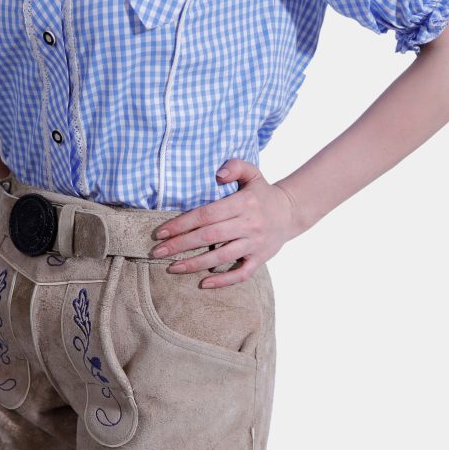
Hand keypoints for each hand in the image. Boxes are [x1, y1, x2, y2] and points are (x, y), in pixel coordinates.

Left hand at [150, 159, 299, 287]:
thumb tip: (217, 175)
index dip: (182, 224)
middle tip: (157, 252)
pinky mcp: (260, 259)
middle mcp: (249, 224)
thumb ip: (235, 166)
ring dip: (194, 264)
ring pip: (221, 257)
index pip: (206, 215)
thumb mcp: (252, 173)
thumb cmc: (262, 193)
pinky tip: (204, 283)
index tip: (161, 232)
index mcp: (243, 203)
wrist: (291, 212)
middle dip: (180, 245)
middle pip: (209, 236)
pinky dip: (223, 280)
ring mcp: (255, 244)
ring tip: (172, 267)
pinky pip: (241, 273)